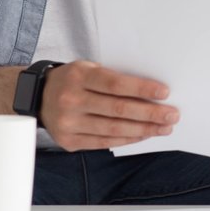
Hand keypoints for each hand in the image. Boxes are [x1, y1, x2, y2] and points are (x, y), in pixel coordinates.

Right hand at [37, 60, 178, 151]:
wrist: (37, 97)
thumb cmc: (73, 80)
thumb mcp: (88, 68)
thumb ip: (113, 78)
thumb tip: (151, 93)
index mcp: (79, 76)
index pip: (116, 84)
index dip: (142, 89)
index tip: (165, 93)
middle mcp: (72, 100)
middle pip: (118, 110)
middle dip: (150, 113)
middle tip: (172, 115)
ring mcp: (69, 123)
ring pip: (114, 129)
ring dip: (144, 129)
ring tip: (164, 127)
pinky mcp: (69, 141)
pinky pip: (104, 142)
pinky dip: (128, 139)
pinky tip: (143, 134)